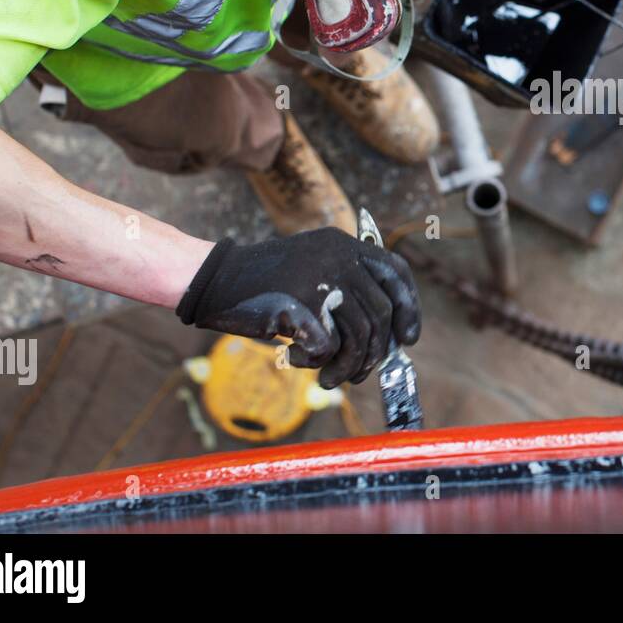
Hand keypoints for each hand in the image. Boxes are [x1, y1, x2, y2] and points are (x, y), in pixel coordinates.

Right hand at [175, 228, 420, 388]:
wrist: (213, 280)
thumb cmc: (265, 285)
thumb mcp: (313, 270)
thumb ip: (348, 292)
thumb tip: (385, 341)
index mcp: (345, 244)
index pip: (396, 273)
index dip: (408, 308)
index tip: (408, 339)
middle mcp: (338, 256)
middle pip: (380, 313)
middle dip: (375, 352)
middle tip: (361, 374)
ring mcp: (320, 278)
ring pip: (359, 335)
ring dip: (348, 366)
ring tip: (329, 378)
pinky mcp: (300, 303)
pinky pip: (328, 347)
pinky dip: (317, 362)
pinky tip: (298, 359)